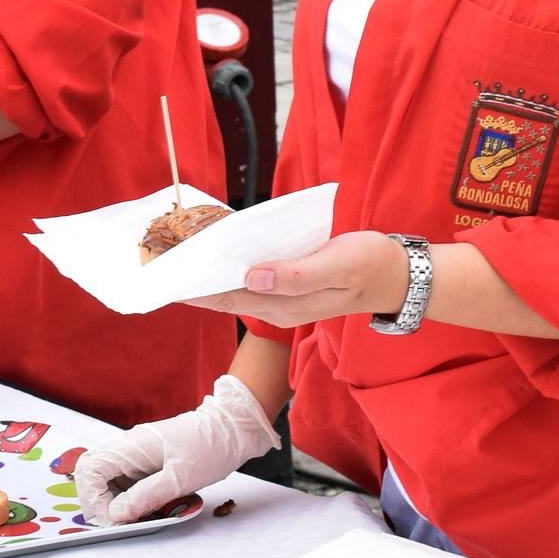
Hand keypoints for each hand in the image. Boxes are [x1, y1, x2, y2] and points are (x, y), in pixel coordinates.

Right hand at [74, 376, 279, 526]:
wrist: (230, 429)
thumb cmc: (209, 448)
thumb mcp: (179, 478)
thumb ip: (145, 496)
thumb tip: (115, 514)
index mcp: (131, 446)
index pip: (90, 469)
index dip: (93, 498)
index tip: (113, 519)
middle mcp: (128, 447)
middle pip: (92, 473)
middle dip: (98, 501)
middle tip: (118, 522)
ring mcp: (135, 454)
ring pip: (107, 479)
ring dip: (113, 501)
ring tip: (134, 518)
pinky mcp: (145, 462)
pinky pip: (125, 481)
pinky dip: (128, 498)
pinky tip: (144, 509)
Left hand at [184, 231, 409, 328]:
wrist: (399, 274)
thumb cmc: (369, 265)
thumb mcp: (337, 266)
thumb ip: (296, 275)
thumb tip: (251, 277)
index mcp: (285, 305)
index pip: (226, 299)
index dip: (193, 289)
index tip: (164, 276)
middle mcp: (278, 305)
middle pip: (224, 296)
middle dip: (193, 280)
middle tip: (159, 260)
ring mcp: (284, 297)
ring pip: (235, 288)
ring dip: (208, 274)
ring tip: (179, 255)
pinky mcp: (291, 284)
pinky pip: (250, 278)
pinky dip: (229, 266)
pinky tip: (218, 252)